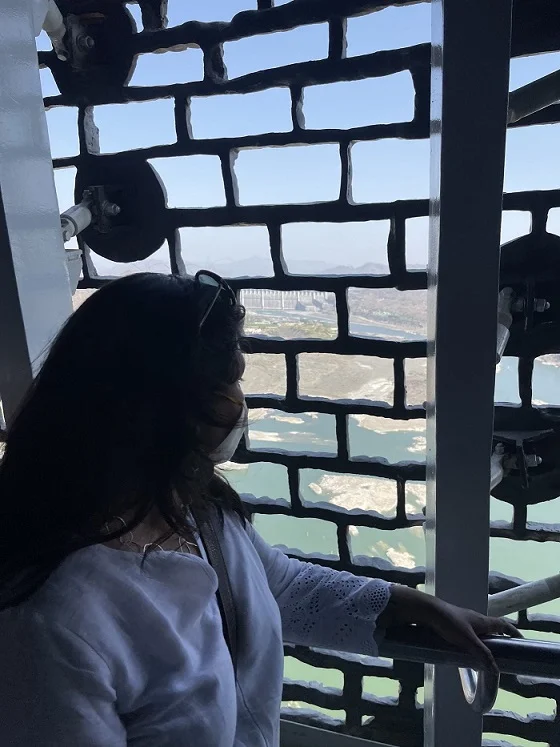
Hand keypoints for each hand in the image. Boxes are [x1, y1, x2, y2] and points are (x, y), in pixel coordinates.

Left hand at [380, 585, 521, 673]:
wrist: (427, 611)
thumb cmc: (449, 623)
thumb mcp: (468, 640)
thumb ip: (482, 654)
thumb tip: (496, 670)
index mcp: (483, 621)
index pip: (503, 625)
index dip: (513, 632)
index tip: (521, 640)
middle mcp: (475, 619)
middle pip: (493, 627)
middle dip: (500, 638)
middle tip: (504, 651)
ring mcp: (464, 620)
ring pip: (480, 630)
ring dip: (486, 640)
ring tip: (486, 655)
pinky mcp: (453, 623)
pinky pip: (469, 632)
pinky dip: (474, 641)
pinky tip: (467, 650)